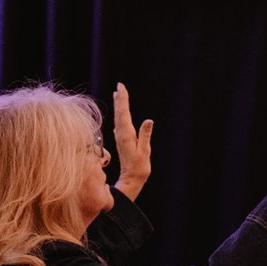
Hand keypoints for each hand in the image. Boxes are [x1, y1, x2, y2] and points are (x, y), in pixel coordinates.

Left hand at [111, 83, 154, 200]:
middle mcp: (121, 134)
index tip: (120, 88)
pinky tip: (120, 111)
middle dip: (120, 98)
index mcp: (126, 135)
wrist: (131, 179)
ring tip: (118, 94)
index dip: (122, 100)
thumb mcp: (144, 151)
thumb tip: (149, 121)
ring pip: (119, 117)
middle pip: (120, 113)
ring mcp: (121, 137)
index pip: (124, 113)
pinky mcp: (122, 140)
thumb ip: (145, 135)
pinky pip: (120, 123)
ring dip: (119, 105)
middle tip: (119, 86)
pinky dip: (120, 114)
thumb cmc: (139, 167)